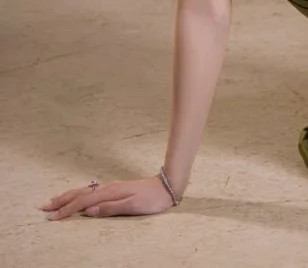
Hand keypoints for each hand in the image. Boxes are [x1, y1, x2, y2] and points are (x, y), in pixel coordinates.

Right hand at [41, 175, 174, 219]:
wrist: (168, 186)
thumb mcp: (133, 206)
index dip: (66, 210)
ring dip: (68, 196)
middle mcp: (108, 188)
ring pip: (84, 191)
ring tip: (54, 201)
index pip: (82, 202)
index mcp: (110, 193)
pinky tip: (77, 196)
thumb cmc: (152, 199)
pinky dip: (79, 194)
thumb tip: (88, 211)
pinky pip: (91, 191)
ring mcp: (111, 187)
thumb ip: (110, 208)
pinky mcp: (115, 189)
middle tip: (44, 207)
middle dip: (61, 201)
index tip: (51, 217)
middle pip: (80, 194)